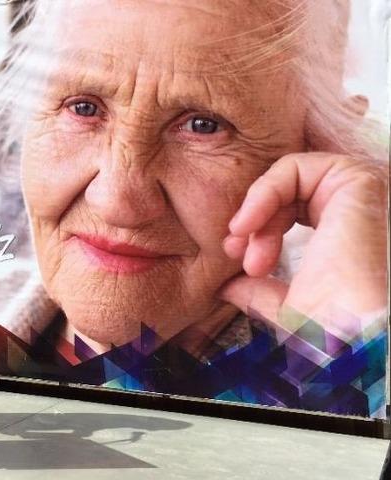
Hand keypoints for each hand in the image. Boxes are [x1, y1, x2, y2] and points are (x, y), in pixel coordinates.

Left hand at [219, 152, 387, 339]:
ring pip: (291, 177)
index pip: (295, 211)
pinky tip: (247, 223)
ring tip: (242, 247)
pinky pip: (297, 166)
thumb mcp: (287, 311)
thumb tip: (230, 288)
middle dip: (254, 221)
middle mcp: (360, 215)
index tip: (239, 261)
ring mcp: (363, 196)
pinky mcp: (361, 181)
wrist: (351, 335)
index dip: (260, 230)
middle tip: (234, 253)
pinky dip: (263, 190)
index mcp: (349, 241)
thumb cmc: (330, 332)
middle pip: (290, 193)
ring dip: (256, 209)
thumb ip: (260, 294)